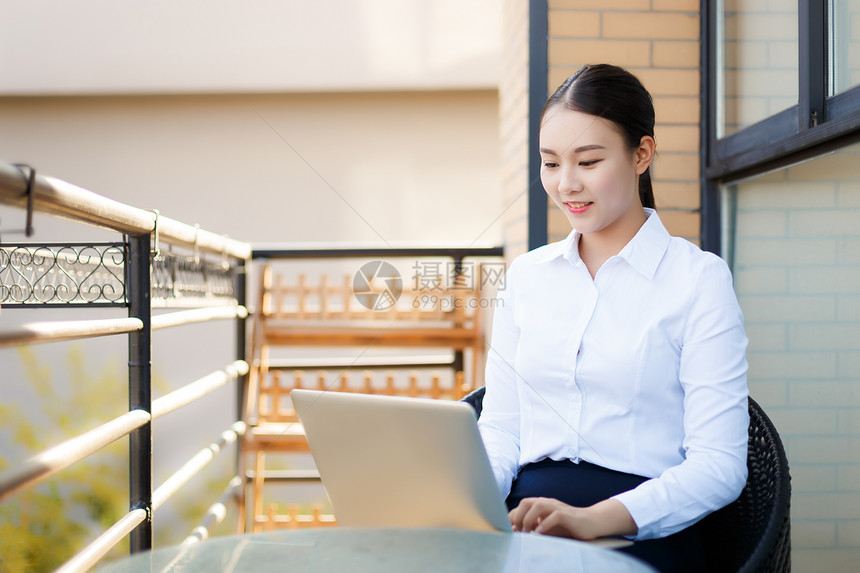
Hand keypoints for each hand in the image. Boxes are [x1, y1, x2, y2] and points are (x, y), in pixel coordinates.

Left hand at [508, 497, 636, 539]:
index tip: (510, 529)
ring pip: (538, 505)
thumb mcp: (547, 527)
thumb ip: (533, 526)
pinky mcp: (567, 515)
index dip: (514, 515)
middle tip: (518, 531)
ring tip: (526, 532)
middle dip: (519, 516)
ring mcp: (557, 507)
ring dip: (529, 519)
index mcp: (542, 504)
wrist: (591, 523)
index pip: (522, 504)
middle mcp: (548, 503)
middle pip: (527, 502)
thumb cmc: (567, 526)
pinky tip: (539, 533)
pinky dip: (545, 524)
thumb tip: (515, 529)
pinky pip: (554, 516)